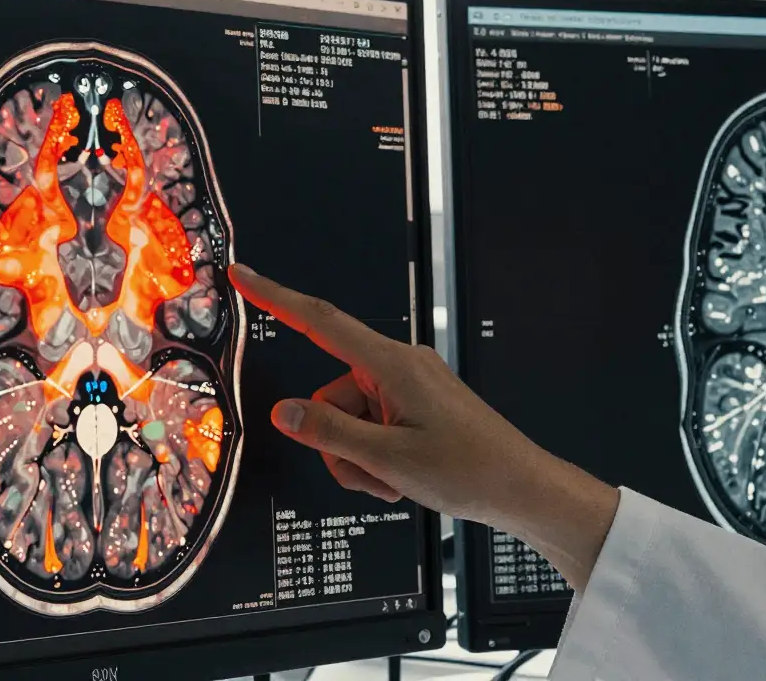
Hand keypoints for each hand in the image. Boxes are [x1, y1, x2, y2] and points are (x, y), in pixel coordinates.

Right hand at [228, 263, 619, 590]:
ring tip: (396, 480)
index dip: (277, 298)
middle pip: (331, 397)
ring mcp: (410, 386)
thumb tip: (284, 413)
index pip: (321, 321)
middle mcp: (401, 366)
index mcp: (393, 365)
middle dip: (339, 444)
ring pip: (349, 421)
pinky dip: (378, 458)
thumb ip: (329, 433)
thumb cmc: (470, 470)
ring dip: (361, 459)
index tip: (245, 276)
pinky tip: (404, 479)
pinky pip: (373, 428)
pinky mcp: (417, 405)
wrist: (520, 488)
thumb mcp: (387, 459)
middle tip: (376, 475)